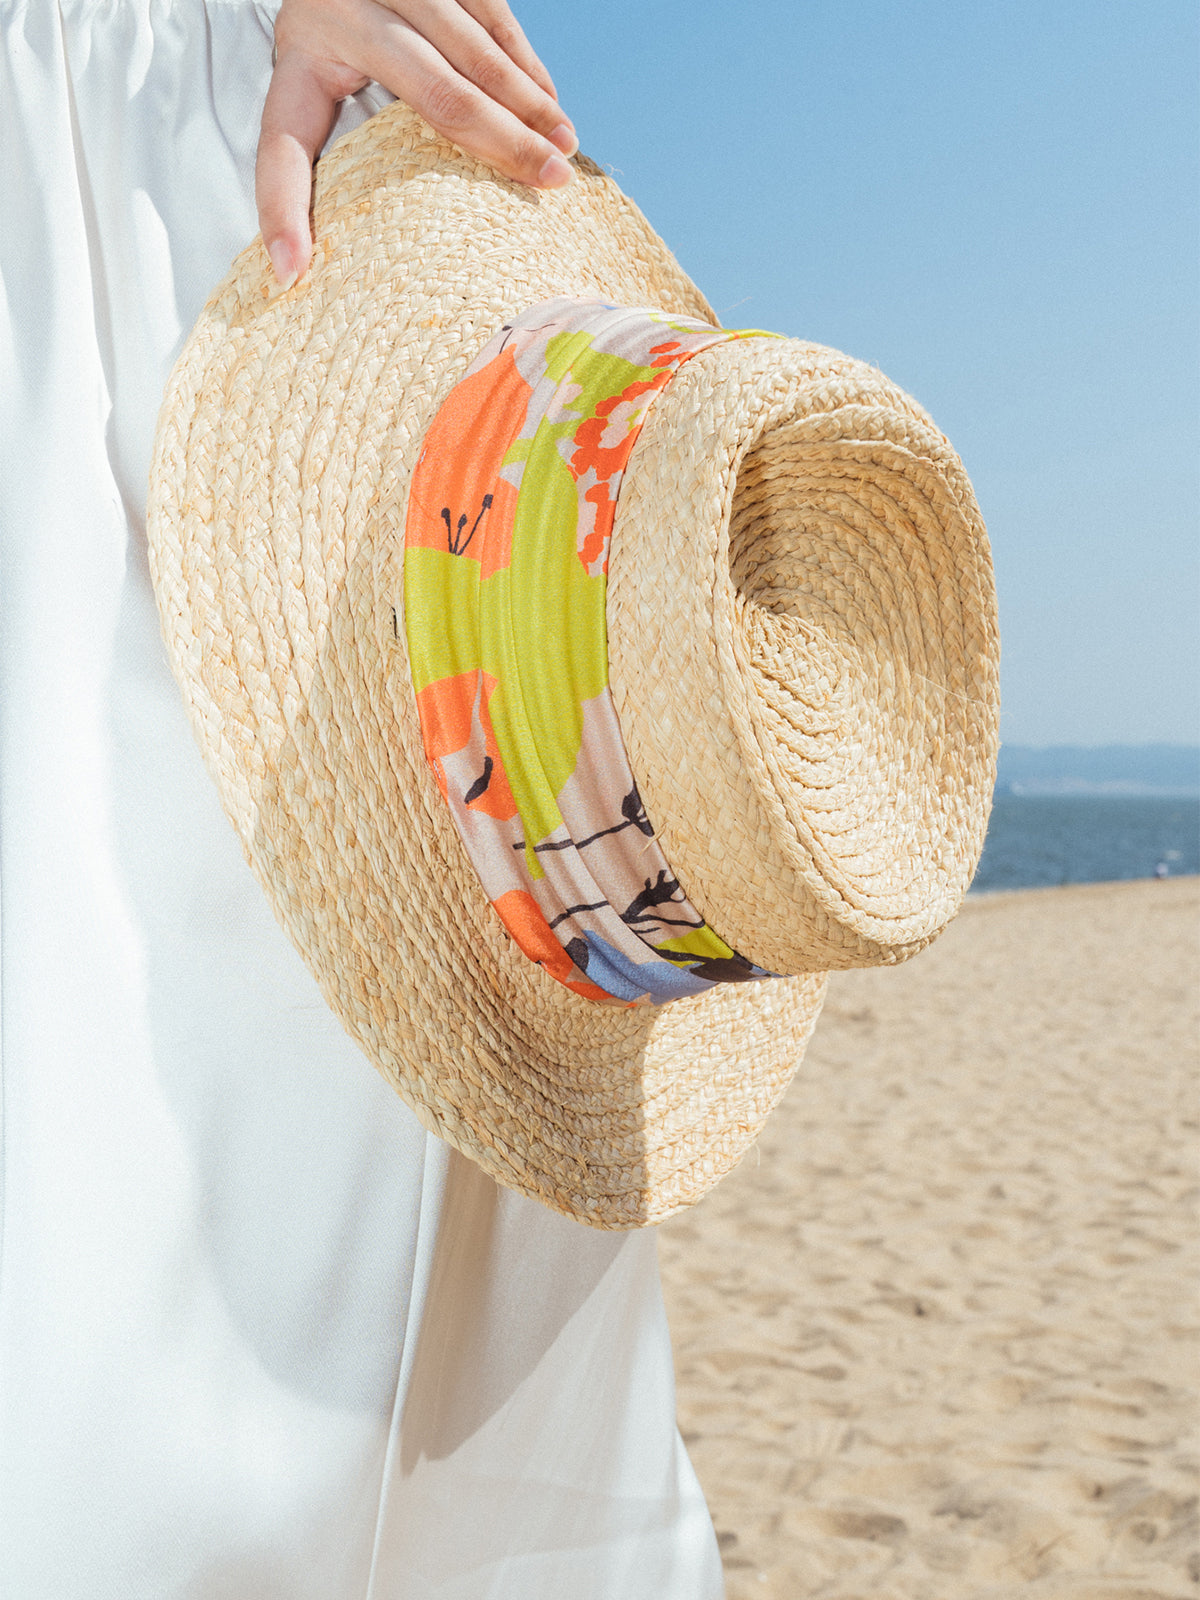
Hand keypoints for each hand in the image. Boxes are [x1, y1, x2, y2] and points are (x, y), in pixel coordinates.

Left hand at [257, 0, 576, 285]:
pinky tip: (549, 100)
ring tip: (563, 148)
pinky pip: (491, 12)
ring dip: (527, 102)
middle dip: (500, 139)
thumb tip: (292, 271)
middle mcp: (340, 8)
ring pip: (474, 48)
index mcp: (299, 57)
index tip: (288, 274)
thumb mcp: (308, 89)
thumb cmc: (329, 46)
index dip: (283, 212)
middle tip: (549, 182)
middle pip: (434, 90)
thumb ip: (305, 167)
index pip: (284, 145)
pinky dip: (526, 63)